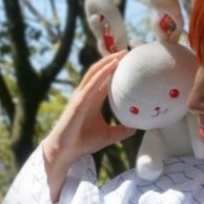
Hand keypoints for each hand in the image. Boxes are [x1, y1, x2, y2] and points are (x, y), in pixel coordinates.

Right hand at [41, 50, 135, 200]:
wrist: (66, 152)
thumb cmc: (83, 142)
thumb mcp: (109, 135)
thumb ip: (122, 130)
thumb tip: (137, 127)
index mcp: (93, 98)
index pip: (105, 78)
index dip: (116, 68)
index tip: (130, 60)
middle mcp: (86, 94)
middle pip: (100, 71)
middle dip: (113, 59)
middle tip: (128, 51)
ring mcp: (80, 97)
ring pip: (94, 73)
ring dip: (108, 62)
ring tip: (121, 54)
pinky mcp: (78, 103)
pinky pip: (91, 86)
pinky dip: (101, 75)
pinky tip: (111, 67)